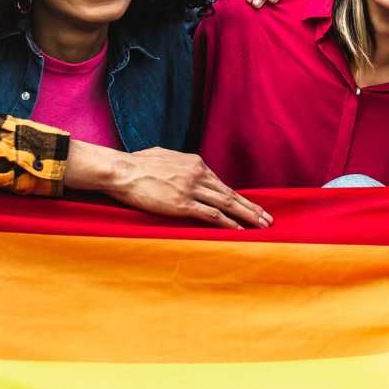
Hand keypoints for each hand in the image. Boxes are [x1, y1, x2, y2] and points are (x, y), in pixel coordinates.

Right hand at [66, 143, 271, 229]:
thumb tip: (179, 167)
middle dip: (251, 207)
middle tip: (267, 218)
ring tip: (261, 226)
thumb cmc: (136, 164)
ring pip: (227, 204)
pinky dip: (229, 224)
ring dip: (247, 216)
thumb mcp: (163, 156)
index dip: (236, 197)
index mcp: (194, 163)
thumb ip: (177, 164)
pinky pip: (212, 215)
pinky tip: (240, 231)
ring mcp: (192, 189)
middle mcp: (198, 174)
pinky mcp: (183, 204)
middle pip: (230, 193)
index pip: (221, 183)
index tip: (248, 205)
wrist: (121, 170)